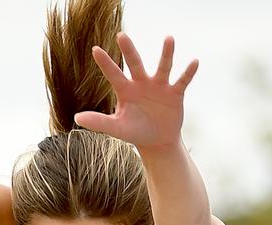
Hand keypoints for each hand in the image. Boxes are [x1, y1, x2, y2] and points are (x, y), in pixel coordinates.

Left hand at [74, 34, 197, 151]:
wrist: (157, 141)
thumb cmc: (134, 132)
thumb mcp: (116, 128)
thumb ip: (98, 122)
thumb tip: (77, 118)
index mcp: (126, 90)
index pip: (113, 74)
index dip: (105, 63)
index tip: (95, 49)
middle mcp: (142, 83)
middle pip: (135, 64)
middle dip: (129, 51)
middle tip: (121, 35)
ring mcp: (159, 86)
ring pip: (163, 67)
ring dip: (166, 54)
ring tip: (169, 39)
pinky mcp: (175, 93)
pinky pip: (182, 80)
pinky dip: (188, 72)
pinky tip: (194, 62)